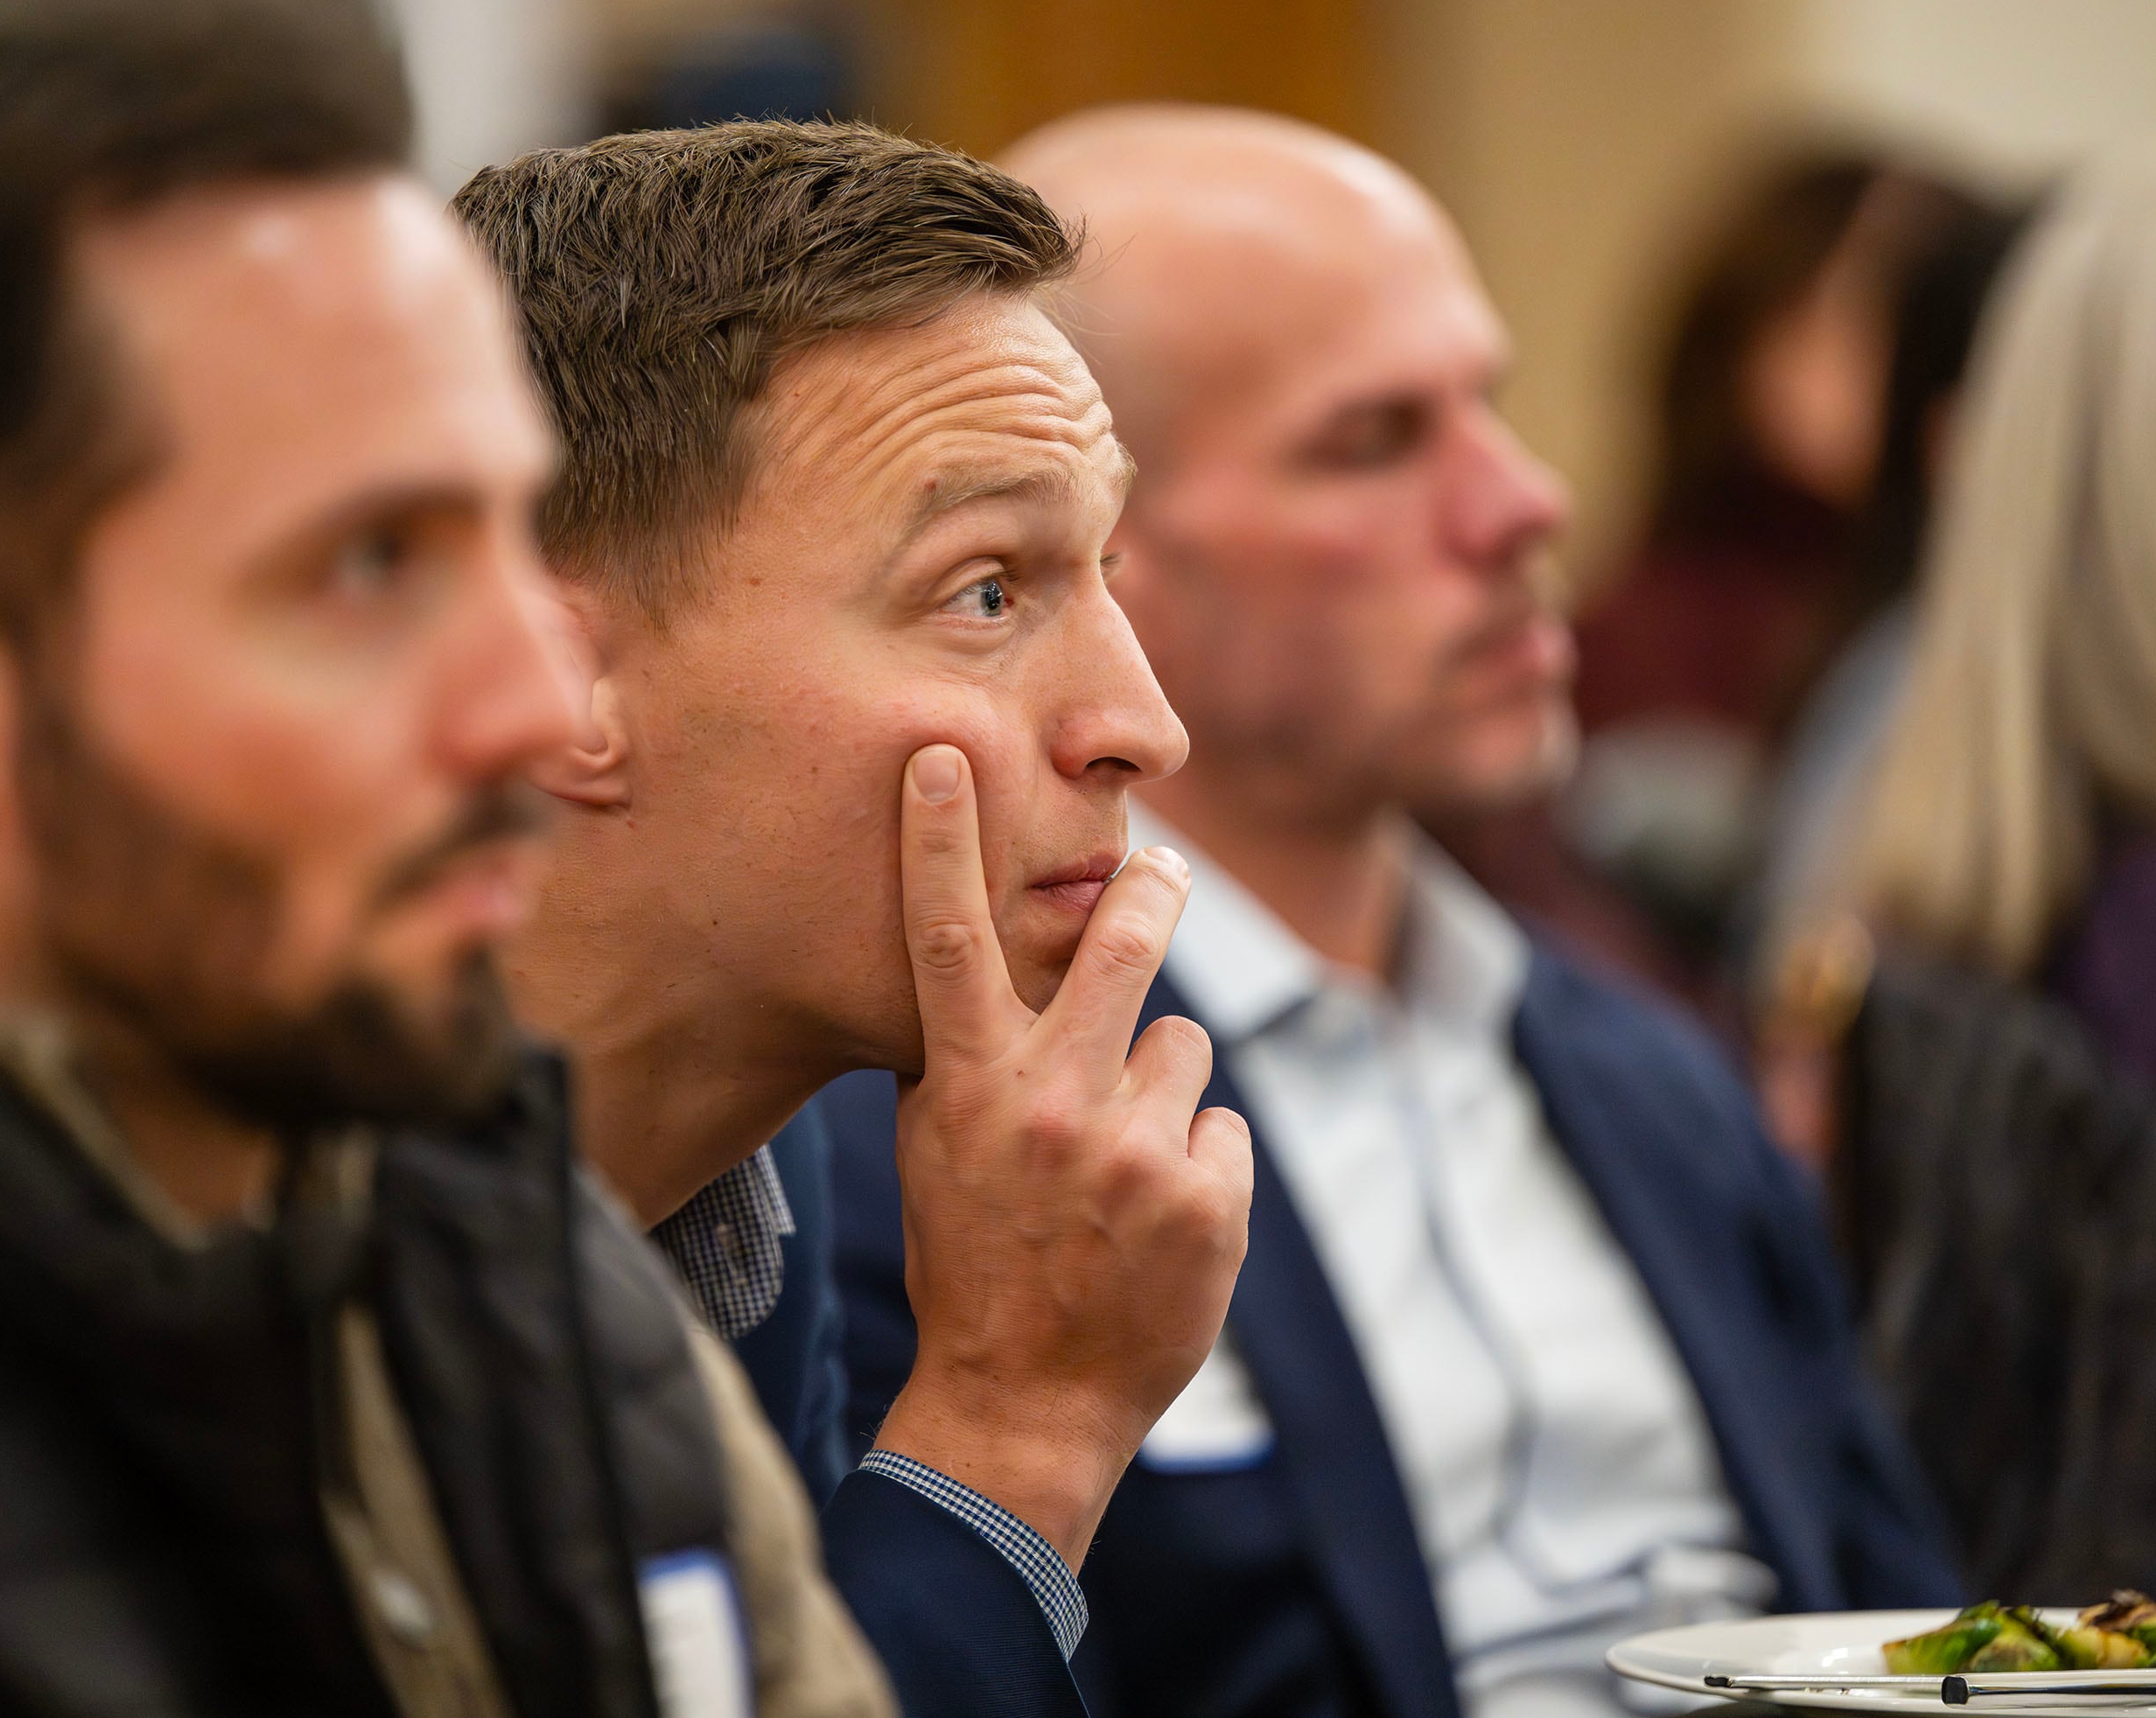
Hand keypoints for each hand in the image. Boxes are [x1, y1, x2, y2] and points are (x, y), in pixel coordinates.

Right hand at [871, 743, 1251, 1569]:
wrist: (1025, 1402)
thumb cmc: (970, 1262)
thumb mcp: (937, 1153)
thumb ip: (968, 1059)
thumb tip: (991, 963)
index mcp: (971, 1089)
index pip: (947, 942)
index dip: (938, 840)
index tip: (941, 754)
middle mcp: (1053, 1106)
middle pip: (1118, 946)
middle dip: (1147, 889)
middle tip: (1161, 867)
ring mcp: (1136, 1152)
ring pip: (1181, 1047)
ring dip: (1162, 1090)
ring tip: (1122, 1171)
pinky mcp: (1208, 1198)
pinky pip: (1218, 1126)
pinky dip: (1198, 1163)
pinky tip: (1157, 1221)